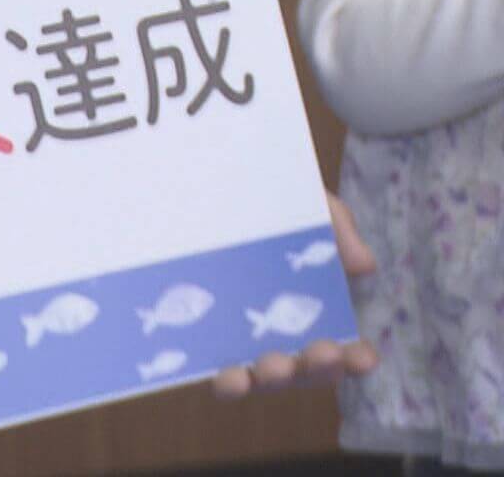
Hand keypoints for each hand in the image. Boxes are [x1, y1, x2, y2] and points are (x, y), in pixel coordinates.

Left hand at [210, 192, 377, 397]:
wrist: (200, 181)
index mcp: (311, 310)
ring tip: (272, 367)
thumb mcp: (307, 204)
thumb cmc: (265, 200)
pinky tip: (228, 374)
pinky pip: (211, 371)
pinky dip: (225, 381)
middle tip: (322, 353)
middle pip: (304, 369)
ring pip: (260, 378)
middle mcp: (279, 334)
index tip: (365, 356)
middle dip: (316, 368)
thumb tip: (364, 266)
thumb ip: (337, 228)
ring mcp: (238, 340)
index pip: (341, 347)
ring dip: (270, 379)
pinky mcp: (198, 339)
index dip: (354, 357)